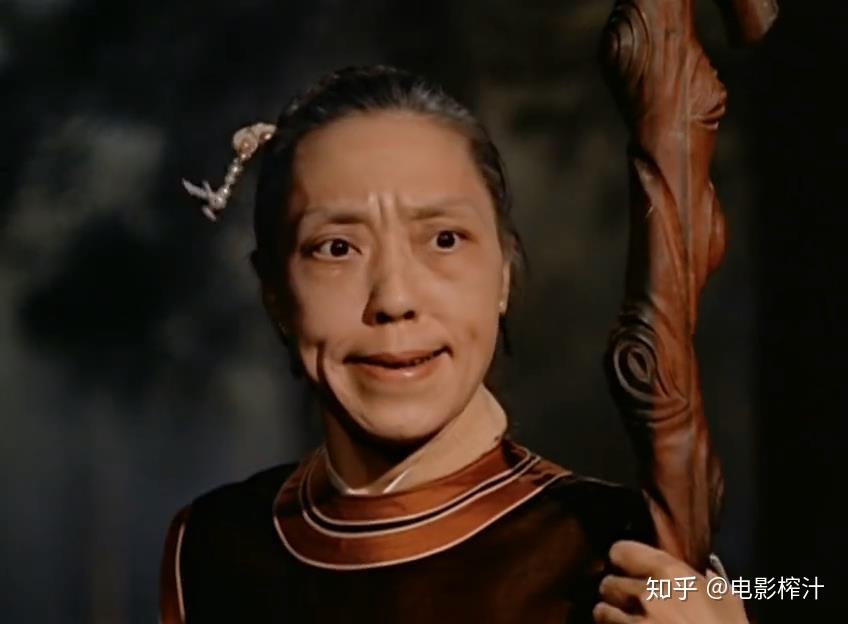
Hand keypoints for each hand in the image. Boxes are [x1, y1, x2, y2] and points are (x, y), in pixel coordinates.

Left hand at [593, 540, 748, 623]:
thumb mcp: (728, 603)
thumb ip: (710, 582)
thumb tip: (705, 574)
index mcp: (672, 575)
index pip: (622, 551)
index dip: (622, 559)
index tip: (626, 566)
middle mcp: (648, 594)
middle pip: (609, 583)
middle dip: (616, 593)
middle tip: (629, 602)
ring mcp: (636, 622)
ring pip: (602, 610)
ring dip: (610, 616)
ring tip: (624, 621)